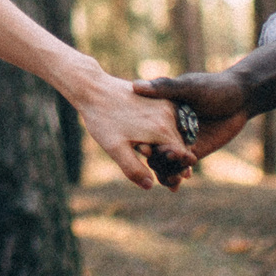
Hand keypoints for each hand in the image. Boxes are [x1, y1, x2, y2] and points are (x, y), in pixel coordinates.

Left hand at [68, 67, 193, 190]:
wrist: (94, 89)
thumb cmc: (103, 120)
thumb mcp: (115, 148)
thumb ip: (133, 169)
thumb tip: (150, 186)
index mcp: (161, 129)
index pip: (181, 155)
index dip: (177, 171)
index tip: (172, 184)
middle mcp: (168, 114)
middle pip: (181, 143)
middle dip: (176, 161)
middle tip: (171, 180)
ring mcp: (165, 103)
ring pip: (177, 131)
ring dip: (172, 147)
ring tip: (164, 164)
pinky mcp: (160, 97)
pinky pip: (170, 120)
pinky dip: (167, 133)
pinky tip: (155, 144)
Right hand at [130, 71, 255, 187]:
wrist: (241, 99)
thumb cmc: (215, 87)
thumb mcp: (189, 86)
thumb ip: (164, 87)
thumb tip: (136, 86)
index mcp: (161, 109)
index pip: (144, 126)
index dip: (140, 138)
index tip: (141, 148)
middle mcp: (168, 126)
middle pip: (153, 146)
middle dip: (153, 158)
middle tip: (154, 165)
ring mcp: (181, 140)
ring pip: (166, 159)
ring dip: (164, 170)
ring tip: (169, 178)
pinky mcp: (195, 151)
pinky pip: (182, 166)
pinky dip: (178, 174)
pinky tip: (177, 183)